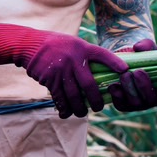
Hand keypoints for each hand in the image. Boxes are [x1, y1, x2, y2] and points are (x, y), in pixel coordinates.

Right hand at [0, 21, 125, 118]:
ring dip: (80, 108)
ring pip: (74, 95)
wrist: (30, 45)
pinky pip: (59, 97)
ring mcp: (61, 70)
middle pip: (90, 84)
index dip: (115, 63)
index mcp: (82, 48)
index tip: (126, 72)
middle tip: (99, 107)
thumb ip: (87, 55)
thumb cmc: (57, 46)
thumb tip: (106, 69)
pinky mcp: (49, 79)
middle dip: (96, 99)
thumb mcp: (74, 44)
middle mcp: (73, 59)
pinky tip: (67, 113)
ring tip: (83, 113)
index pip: (102, 55)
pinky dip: (64, 107)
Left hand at [107, 39, 156, 112]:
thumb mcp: (146, 48)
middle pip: (152, 100)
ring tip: (124, 75)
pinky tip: (113, 85)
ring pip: (136, 103)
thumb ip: (146, 45)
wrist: (123, 63)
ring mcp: (139, 104)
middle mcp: (154, 98)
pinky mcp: (124, 105)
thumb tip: (138, 48)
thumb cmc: (142, 57)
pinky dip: (117, 95)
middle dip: (144, 86)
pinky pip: (121, 105)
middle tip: (137, 72)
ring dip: (130, 89)